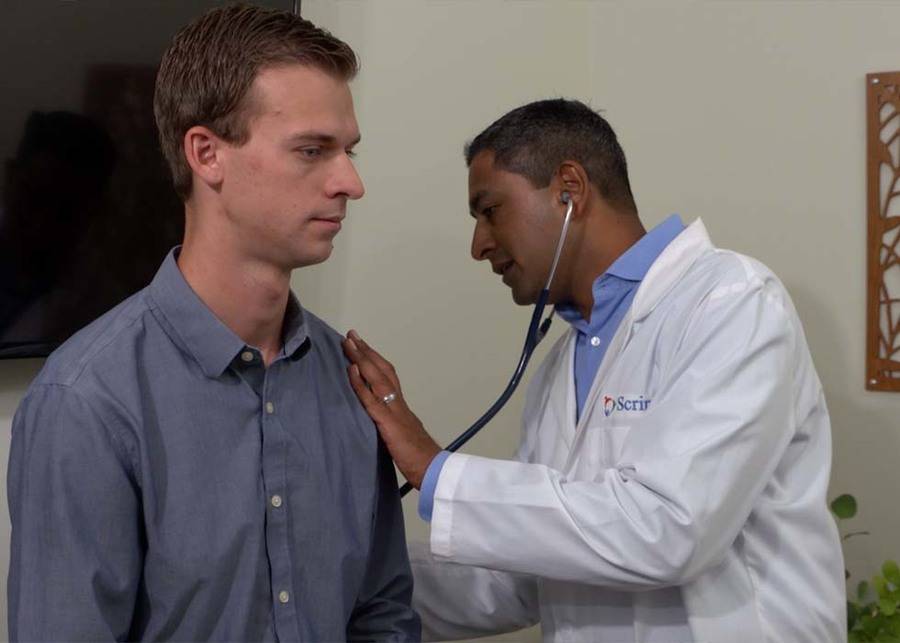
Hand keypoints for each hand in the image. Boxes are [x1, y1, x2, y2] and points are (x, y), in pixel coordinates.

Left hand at [342, 330, 440, 489]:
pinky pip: (371, 399)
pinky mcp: (388, 423)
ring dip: (362, 358)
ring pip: (377, 378)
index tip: (362, 347)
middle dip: (366, 351)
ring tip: (349, 343)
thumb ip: (393, 426)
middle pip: (382, 370)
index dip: (375, 360)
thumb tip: (382, 422)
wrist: (434, 469)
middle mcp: (398, 403)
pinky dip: (360, 383)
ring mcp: (394, 411)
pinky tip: (351, 370)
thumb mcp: (404, 436)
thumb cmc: (421, 458)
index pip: (388, 377)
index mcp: (401, 407)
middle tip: (352, 335)